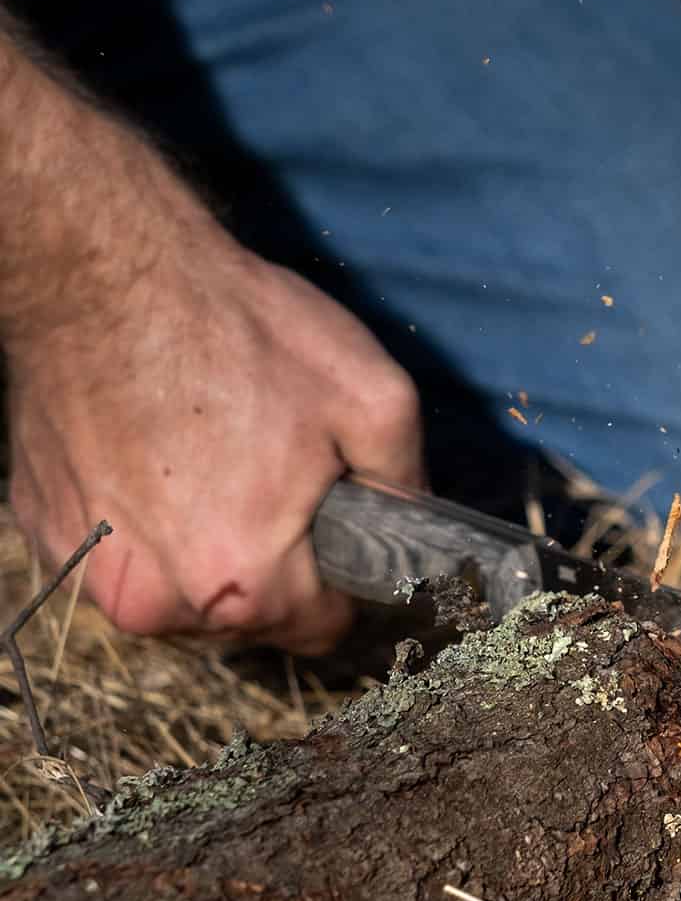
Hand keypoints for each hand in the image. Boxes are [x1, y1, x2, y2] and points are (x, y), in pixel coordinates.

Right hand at [6, 206, 423, 654]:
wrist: (102, 270)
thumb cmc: (238, 330)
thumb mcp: (372, 398)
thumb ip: (406, 486)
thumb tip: (415, 527)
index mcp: (246, 581)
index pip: (320, 630)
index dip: (339, 582)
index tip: (332, 532)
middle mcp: (159, 600)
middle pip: (248, 618)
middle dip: (270, 563)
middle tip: (268, 478)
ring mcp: (90, 572)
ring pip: (178, 595)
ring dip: (200, 550)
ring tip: (208, 464)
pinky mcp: (45, 532)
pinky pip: (117, 557)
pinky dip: (141, 524)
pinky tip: (151, 458)